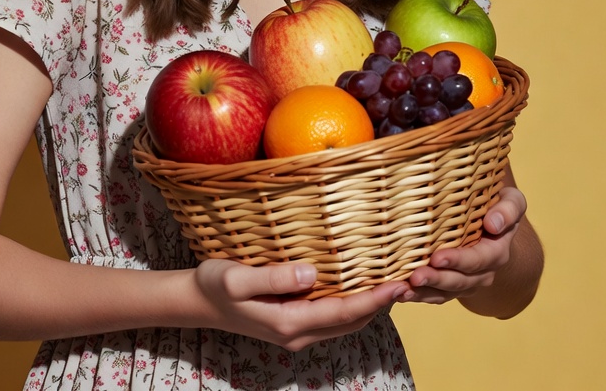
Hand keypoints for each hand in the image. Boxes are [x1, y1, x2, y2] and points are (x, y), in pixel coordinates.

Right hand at [191, 260, 409, 350]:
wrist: (196, 303)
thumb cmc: (214, 285)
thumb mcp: (237, 278)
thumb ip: (274, 277)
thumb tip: (312, 273)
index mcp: (288, 322)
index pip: (343, 313)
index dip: (374, 299)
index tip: (399, 283)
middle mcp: (298, 333)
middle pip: (351, 323)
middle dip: (382, 304)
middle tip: (410, 280)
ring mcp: (296, 331)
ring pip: (345, 323)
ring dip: (370, 306)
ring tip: (394, 284)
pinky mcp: (292, 323)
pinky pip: (333, 318)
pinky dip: (353, 306)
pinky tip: (360, 288)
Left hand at [399, 186, 527, 306]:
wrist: (495, 227)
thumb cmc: (499, 208)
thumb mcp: (512, 202)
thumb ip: (508, 209)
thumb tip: (493, 224)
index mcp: (496, 252)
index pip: (478, 260)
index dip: (458, 261)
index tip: (437, 258)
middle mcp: (482, 272)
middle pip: (459, 281)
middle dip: (436, 280)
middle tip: (416, 277)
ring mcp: (465, 281)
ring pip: (445, 293)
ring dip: (423, 293)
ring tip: (402, 290)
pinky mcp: (450, 285)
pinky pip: (435, 295)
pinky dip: (417, 296)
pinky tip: (399, 293)